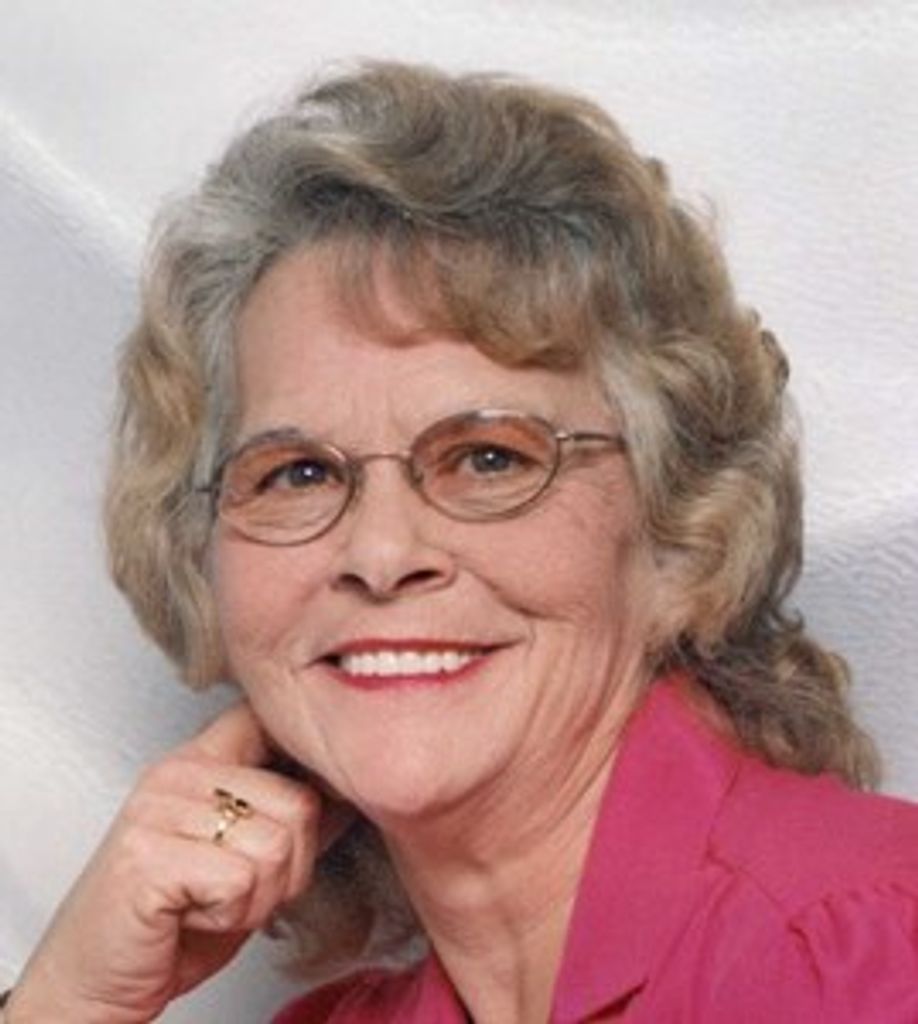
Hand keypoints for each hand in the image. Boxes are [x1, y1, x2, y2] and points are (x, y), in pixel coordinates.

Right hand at [7, 704, 322, 1022]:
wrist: (93, 984)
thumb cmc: (169, 924)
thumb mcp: (243, 858)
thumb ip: (285, 819)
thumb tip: (347, 793)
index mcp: (200, 762)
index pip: (267, 719)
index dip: (305, 759)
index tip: (307, 801)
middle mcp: (178, 774)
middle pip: (299, 803)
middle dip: (287, 868)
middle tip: (236, 890)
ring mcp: (159, 809)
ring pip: (276, 846)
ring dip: (258, 898)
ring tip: (210, 902)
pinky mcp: (148, 855)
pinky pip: (241, 881)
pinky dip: (230, 916)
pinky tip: (190, 916)